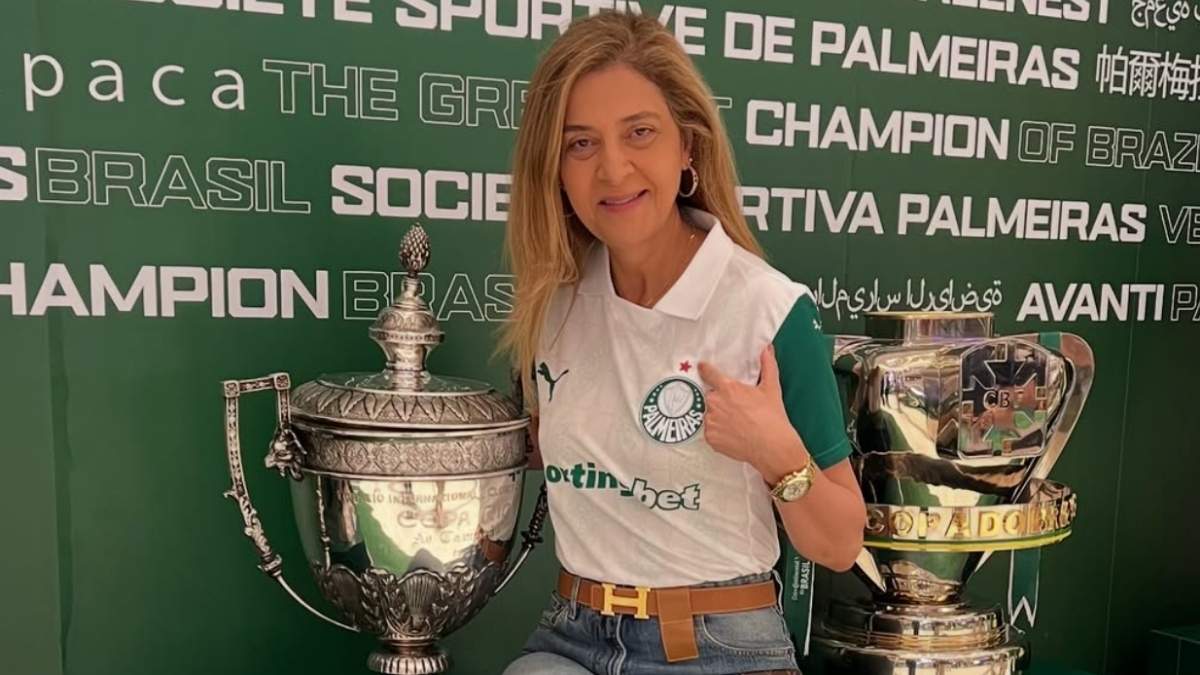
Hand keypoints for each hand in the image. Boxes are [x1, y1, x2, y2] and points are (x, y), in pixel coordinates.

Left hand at [696, 344, 807, 476]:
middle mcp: (715, 403)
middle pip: (711, 396)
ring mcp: (711, 421)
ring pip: (710, 414)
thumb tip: (767, 349)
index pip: (709, 373)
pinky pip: (710, 431)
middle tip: (737, 407)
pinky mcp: (710, 438)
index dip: (705, 369)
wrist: (772, 447)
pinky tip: (733, 433)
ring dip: (718, 416)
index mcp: (728, 388)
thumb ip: (768, 365)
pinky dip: (718, 432)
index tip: (702, 367)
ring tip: (737, 422)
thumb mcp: (772, 388)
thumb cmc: (772, 418)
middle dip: (720, 399)